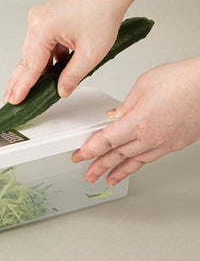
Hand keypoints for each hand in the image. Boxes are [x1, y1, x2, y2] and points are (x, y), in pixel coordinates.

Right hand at [3, 0, 132, 104]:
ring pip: (33, 53)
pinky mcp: (45, 19)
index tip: (14, 100)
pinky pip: (41, 44)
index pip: (30, 66)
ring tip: (27, 90)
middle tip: (10, 99)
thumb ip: (73, 76)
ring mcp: (39, 18)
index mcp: (43, 28)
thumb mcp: (90, 53)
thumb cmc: (103, 11)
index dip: (22, 87)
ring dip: (34, 71)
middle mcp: (36, 21)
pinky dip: (44, 59)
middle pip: (26, 59)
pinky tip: (48, 72)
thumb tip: (61, 90)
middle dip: (19, 81)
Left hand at [71, 57, 199, 185]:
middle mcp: (151, 137)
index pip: (106, 141)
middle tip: (89, 175)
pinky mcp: (176, 144)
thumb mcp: (142, 86)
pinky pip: (151, 158)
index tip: (79, 156)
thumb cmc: (182, 80)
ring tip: (108, 179)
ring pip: (135, 161)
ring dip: (119, 171)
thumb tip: (113, 116)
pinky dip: (138, 165)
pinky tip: (133, 167)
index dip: (89, 150)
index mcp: (138, 122)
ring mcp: (165, 143)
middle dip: (100, 166)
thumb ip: (124, 106)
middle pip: (118, 155)